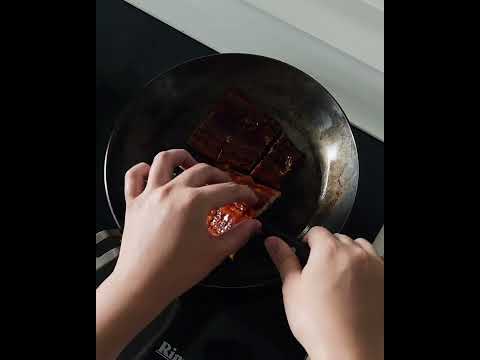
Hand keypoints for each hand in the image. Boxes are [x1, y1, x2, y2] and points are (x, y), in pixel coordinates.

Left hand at [96, 149, 260, 358]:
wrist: (142, 284)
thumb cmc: (181, 270)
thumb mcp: (215, 253)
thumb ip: (239, 235)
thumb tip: (255, 224)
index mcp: (195, 201)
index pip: (227, 189)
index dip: (244, 193)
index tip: (252, 199)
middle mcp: (173, 190)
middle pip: (201, 170)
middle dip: (220, 176)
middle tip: (228, 188)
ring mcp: (150, 193)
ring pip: (164, 160)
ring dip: (181, 157)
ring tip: (191, 164)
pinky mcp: (132, 202)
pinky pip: (134, 176)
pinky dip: (143, 169)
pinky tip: (153, 173)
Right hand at [265, 227, 383, 359]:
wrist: (350, 351)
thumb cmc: (320, 324)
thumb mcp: (292, 288)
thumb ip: (284, 259)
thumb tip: (273, 241)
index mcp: (329, 250)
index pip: (316, 231)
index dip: (307, 243)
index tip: (305, 256)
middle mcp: (355, 253)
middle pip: (338, 238)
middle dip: (328, 250)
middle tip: (320, 274)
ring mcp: (375, 265)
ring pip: (359, 248)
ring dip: (349, 255)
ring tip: (340, 279)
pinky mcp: (386, 279)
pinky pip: (376, 262)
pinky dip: (367, 268)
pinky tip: (358, 287)